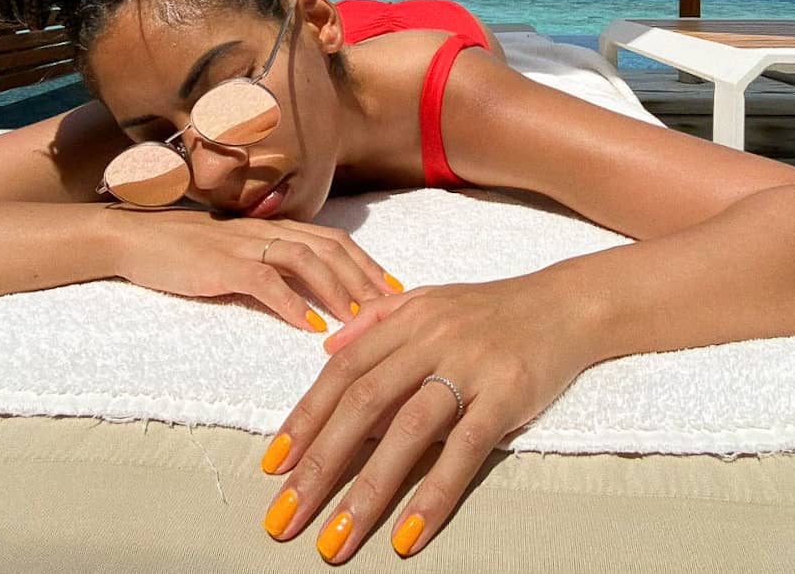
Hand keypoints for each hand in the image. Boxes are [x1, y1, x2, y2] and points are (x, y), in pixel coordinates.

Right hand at [108, 206, 400, 330]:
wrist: (135, 239)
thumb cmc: (185, 250)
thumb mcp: (237, 252)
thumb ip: (270, 263)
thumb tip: (307, 292)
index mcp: (274, 228)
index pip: (333, 239)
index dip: (367, 262)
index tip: (395, 290)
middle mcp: (267, 230)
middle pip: (330, 248)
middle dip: (365, 278)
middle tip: (393, 309)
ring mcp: (245, 245)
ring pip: (305, 260)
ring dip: (337, 290)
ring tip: (360, 320)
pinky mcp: (222, 265)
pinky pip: (265, 282)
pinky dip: (291, 303)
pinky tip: (309, 326)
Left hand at [260, 269, 597, 560]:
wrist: (566, 304)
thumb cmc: (492, 309)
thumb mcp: (429, 300)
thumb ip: (377, 320)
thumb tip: (327, 348)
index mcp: (406, 319)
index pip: (343, 372)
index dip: (305, 418)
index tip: (273, 465)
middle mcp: (431, 340)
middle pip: (362, 404)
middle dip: (318, 464)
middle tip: (284, 516)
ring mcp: (469, 368)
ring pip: (407, 432)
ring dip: (366, 491)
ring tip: (335, 539)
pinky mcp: (507, 397)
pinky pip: (465, 451)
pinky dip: (433, 495)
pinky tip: (406, 534)